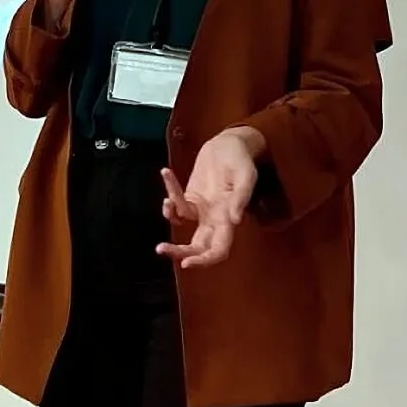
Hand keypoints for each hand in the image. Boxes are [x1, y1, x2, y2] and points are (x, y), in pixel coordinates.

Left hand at [156, 128, 264, 269]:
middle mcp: (214, 218)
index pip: (219, 250)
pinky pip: (177, 203)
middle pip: (197, 246)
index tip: (187, 263)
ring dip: (170, 217)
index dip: (204, 260)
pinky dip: (170, 194)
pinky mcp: (190, 195)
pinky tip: (167, 174)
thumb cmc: (241, 159)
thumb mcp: (246, 175)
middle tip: (161, 249)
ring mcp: (201, 208)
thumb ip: (241, 197)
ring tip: (166, 202)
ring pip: (182, 225)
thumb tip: (235, 221)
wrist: (230, 143)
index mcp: (229, 218)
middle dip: (179, 252)